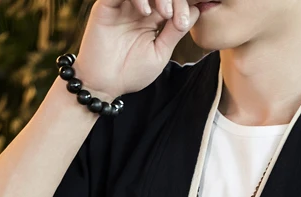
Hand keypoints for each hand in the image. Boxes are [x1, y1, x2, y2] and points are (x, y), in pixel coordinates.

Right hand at [73, 0, 200, 99]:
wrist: (103, 85)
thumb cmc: (131, 72)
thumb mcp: (159, 53)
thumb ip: (175, 32)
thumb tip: (196, 10)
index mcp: (152, 18)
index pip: (171, 1)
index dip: (182, 6)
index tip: (184, 23)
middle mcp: (137, 8)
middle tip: (176, 17)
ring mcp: (122, 5)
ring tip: (164, 14)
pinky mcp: (106, 5)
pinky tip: (146, 13)